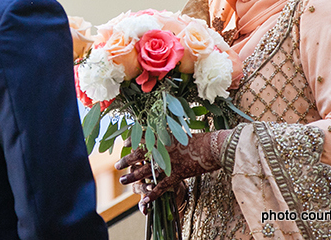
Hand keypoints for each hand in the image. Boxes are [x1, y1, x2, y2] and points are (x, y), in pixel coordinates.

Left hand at [115, 130, 229, 208]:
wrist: (213, 147)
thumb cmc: (200, 138)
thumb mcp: (182, 131)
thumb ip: (170, 133)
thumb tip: (162, 130)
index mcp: (163, 136)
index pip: (142, 137)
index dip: (131, 140)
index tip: (124, 143)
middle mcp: (162, 149)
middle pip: (139, 156)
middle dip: (127, 161)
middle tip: (117, 166)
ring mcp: (168, 162)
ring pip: (145, 171)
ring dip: (133, 177)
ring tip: (122, 180)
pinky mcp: (177, 174)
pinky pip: (161, 186)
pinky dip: (152, 194)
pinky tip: (144, 199)